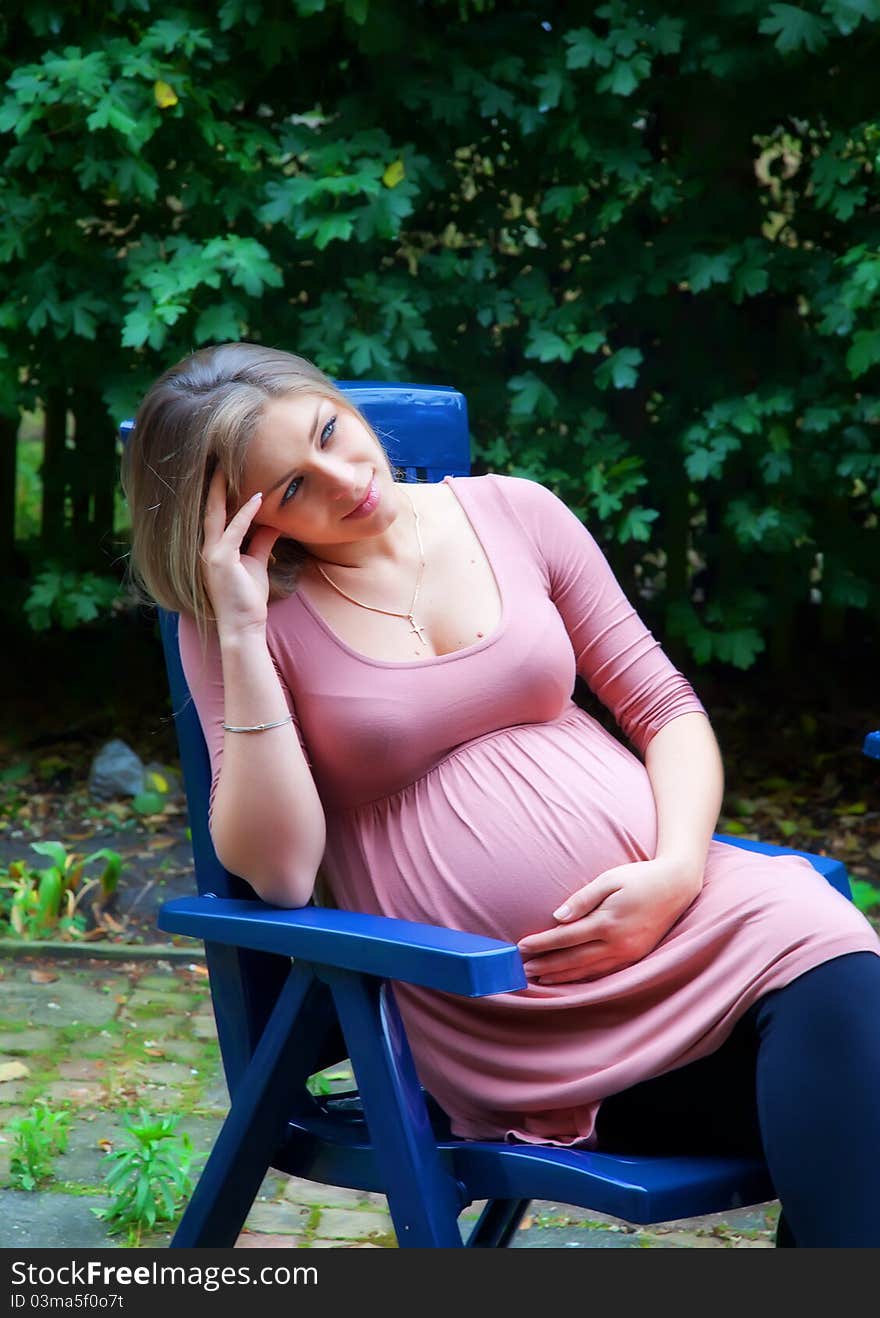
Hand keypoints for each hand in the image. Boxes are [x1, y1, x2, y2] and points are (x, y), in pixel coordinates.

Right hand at [200, 467, 280, 639]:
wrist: (243, 626)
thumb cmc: (248, 599)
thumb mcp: (256, 564)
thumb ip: (261, 542)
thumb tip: (271, 523)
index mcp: (214, 549)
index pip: (215, 515)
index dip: (218, 493)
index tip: (224, 471)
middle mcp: (208, 549)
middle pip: (209, 509)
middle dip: (213, 484)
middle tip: (218, 459)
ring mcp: (212, 554)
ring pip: (216, 514)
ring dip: (222, 490)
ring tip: (227, 467)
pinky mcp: (221, 560)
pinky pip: (234, 530)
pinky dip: (245, 513)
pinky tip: (256, 498)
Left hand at [517, 858, 700, 984]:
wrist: (676, 886)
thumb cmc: (640, 877)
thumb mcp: (610, 879)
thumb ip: (583, 899)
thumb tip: (558, 917)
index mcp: (608, 922)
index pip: (566, 937)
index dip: (542, 943)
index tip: (522, 947)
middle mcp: (617, 943)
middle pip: (574, 959)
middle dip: (547, 965)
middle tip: (524, 970)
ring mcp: (628, 953)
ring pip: (589, 970)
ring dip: (563, 976)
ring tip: (541, 979)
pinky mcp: (635, 956)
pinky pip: (605, 972)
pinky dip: (585, 977)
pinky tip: (572, 978)